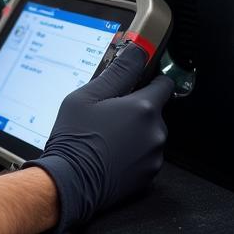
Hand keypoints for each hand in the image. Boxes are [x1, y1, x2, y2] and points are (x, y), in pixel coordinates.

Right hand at [28, 45, 173, 233]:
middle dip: (136, 109)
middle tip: (108, 113)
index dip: (150, 79)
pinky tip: (110, 152)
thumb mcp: (89, 95)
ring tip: (107, 136)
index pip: (164, 84)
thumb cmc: (76, 139)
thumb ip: (118, 71)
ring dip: (135, 131)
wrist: (70, 183)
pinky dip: (133, 152)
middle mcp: (155, 132)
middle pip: (154, 110)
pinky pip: (146, 155)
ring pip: (149, 133)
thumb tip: (137, 51)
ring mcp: (154, 156)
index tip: (138, 82)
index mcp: (144, 108)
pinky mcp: (149, 175)